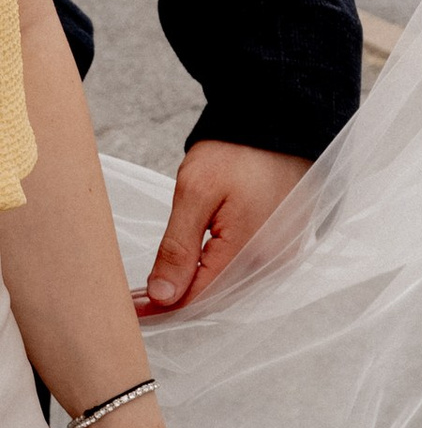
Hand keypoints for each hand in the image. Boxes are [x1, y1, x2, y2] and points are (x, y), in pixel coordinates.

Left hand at [136, 139, 310, 314]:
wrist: (280, 120)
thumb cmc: (237, 150)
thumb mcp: (195, 192)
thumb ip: (178, 249)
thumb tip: (163, 296)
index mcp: (251, 250)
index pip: (198, 297)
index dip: (161, 307)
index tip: (128, 307)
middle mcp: (274, 261)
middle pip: (216, 297)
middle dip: (176, 300)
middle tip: (136, 298)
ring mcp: (284, 253)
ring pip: (230, 287)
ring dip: (196, 288)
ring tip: (160, 283)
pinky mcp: (286, 244)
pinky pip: (246, 271)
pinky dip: (217, 273)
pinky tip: (195, 267)